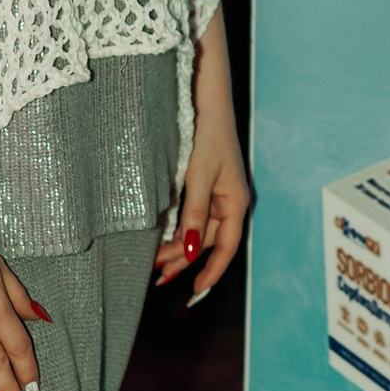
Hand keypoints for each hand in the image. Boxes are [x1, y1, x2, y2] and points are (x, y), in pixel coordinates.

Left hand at [155, 17, 250, 303]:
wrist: (205, 97)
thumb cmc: (207, 133)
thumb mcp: (198, 175)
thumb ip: (193, 214)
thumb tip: (186, 249)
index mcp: (236, 202)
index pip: (225, 248)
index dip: (211, 273)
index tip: (194, 293)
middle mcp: (229, 201)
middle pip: (207, 241)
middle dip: (184, 260)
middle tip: (157, 277)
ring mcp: (217, 192)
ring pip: (196, 229)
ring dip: (177, 245)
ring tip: (153, 261)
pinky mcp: (203, 182)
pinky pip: (191, 213)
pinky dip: (176, 227)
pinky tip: (160, 234)